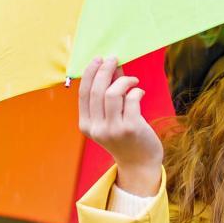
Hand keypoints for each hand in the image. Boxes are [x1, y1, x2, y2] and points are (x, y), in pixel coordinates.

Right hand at [77, 56, 163, 195]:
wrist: (139, 163)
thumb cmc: (126, 137)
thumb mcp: (111, 118)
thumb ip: (109, 94)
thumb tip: (112, 67)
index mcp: (86, 125)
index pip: (84, 93)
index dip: (89, 73)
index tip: (98, 59)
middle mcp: (97, 128)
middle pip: (97, 91)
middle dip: (105, 70)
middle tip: (114, 59)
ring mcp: (113, 129)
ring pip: (112, 93)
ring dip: (123, 80)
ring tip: (132, 80)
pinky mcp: (131, 128)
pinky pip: (131, 99)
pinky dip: (135, 91)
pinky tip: (139, 92)